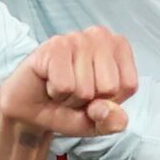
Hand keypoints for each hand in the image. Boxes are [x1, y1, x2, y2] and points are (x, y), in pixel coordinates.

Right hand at [0, 27, 141, 136]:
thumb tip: (106, 109)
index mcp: (119, 48)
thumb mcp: (98, 123)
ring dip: (70, 98)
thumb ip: (112, 121)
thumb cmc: (69, 107)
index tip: (95, 96)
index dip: (110, 101)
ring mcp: (76, 38)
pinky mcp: (54, 46)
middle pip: (108, 86)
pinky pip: (64, 86)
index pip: (129, 85)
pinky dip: (56, 93)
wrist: (31, 110)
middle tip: (75, 92)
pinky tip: (50, 82)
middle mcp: (100, 36)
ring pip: (85, 88)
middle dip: (89, 100)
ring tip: (62, 88)